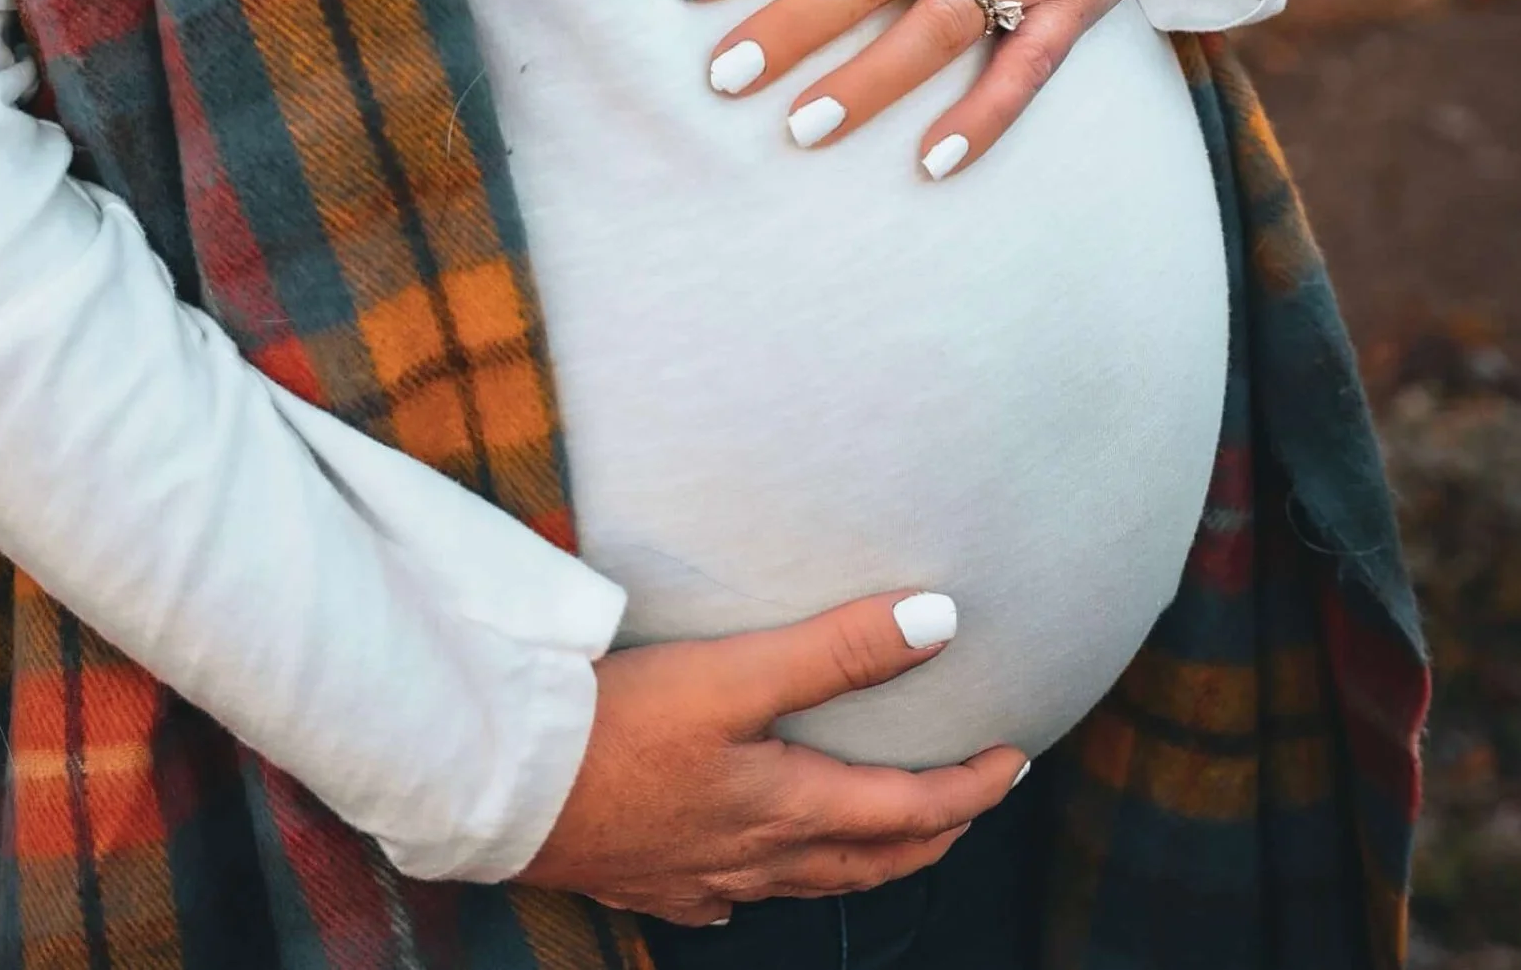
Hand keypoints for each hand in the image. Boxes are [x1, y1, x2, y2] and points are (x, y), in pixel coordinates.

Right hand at [514, 590, 1022, 925]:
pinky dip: (761, 884)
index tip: (1015, 761)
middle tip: (968, 805)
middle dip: (930, 836)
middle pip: (867, 860)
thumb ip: (838, 650)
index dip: (971, 789)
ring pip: (805, 882)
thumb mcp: (734, 673)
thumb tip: (941, 622)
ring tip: (882, 837)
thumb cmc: (617, 725)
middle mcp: (755, 858)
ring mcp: (699, 879)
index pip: (909, 811)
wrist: (505, 783)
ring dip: (859, 860)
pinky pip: (725, 898)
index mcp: (787, 809)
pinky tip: (745, 878)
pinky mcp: (649, 880)